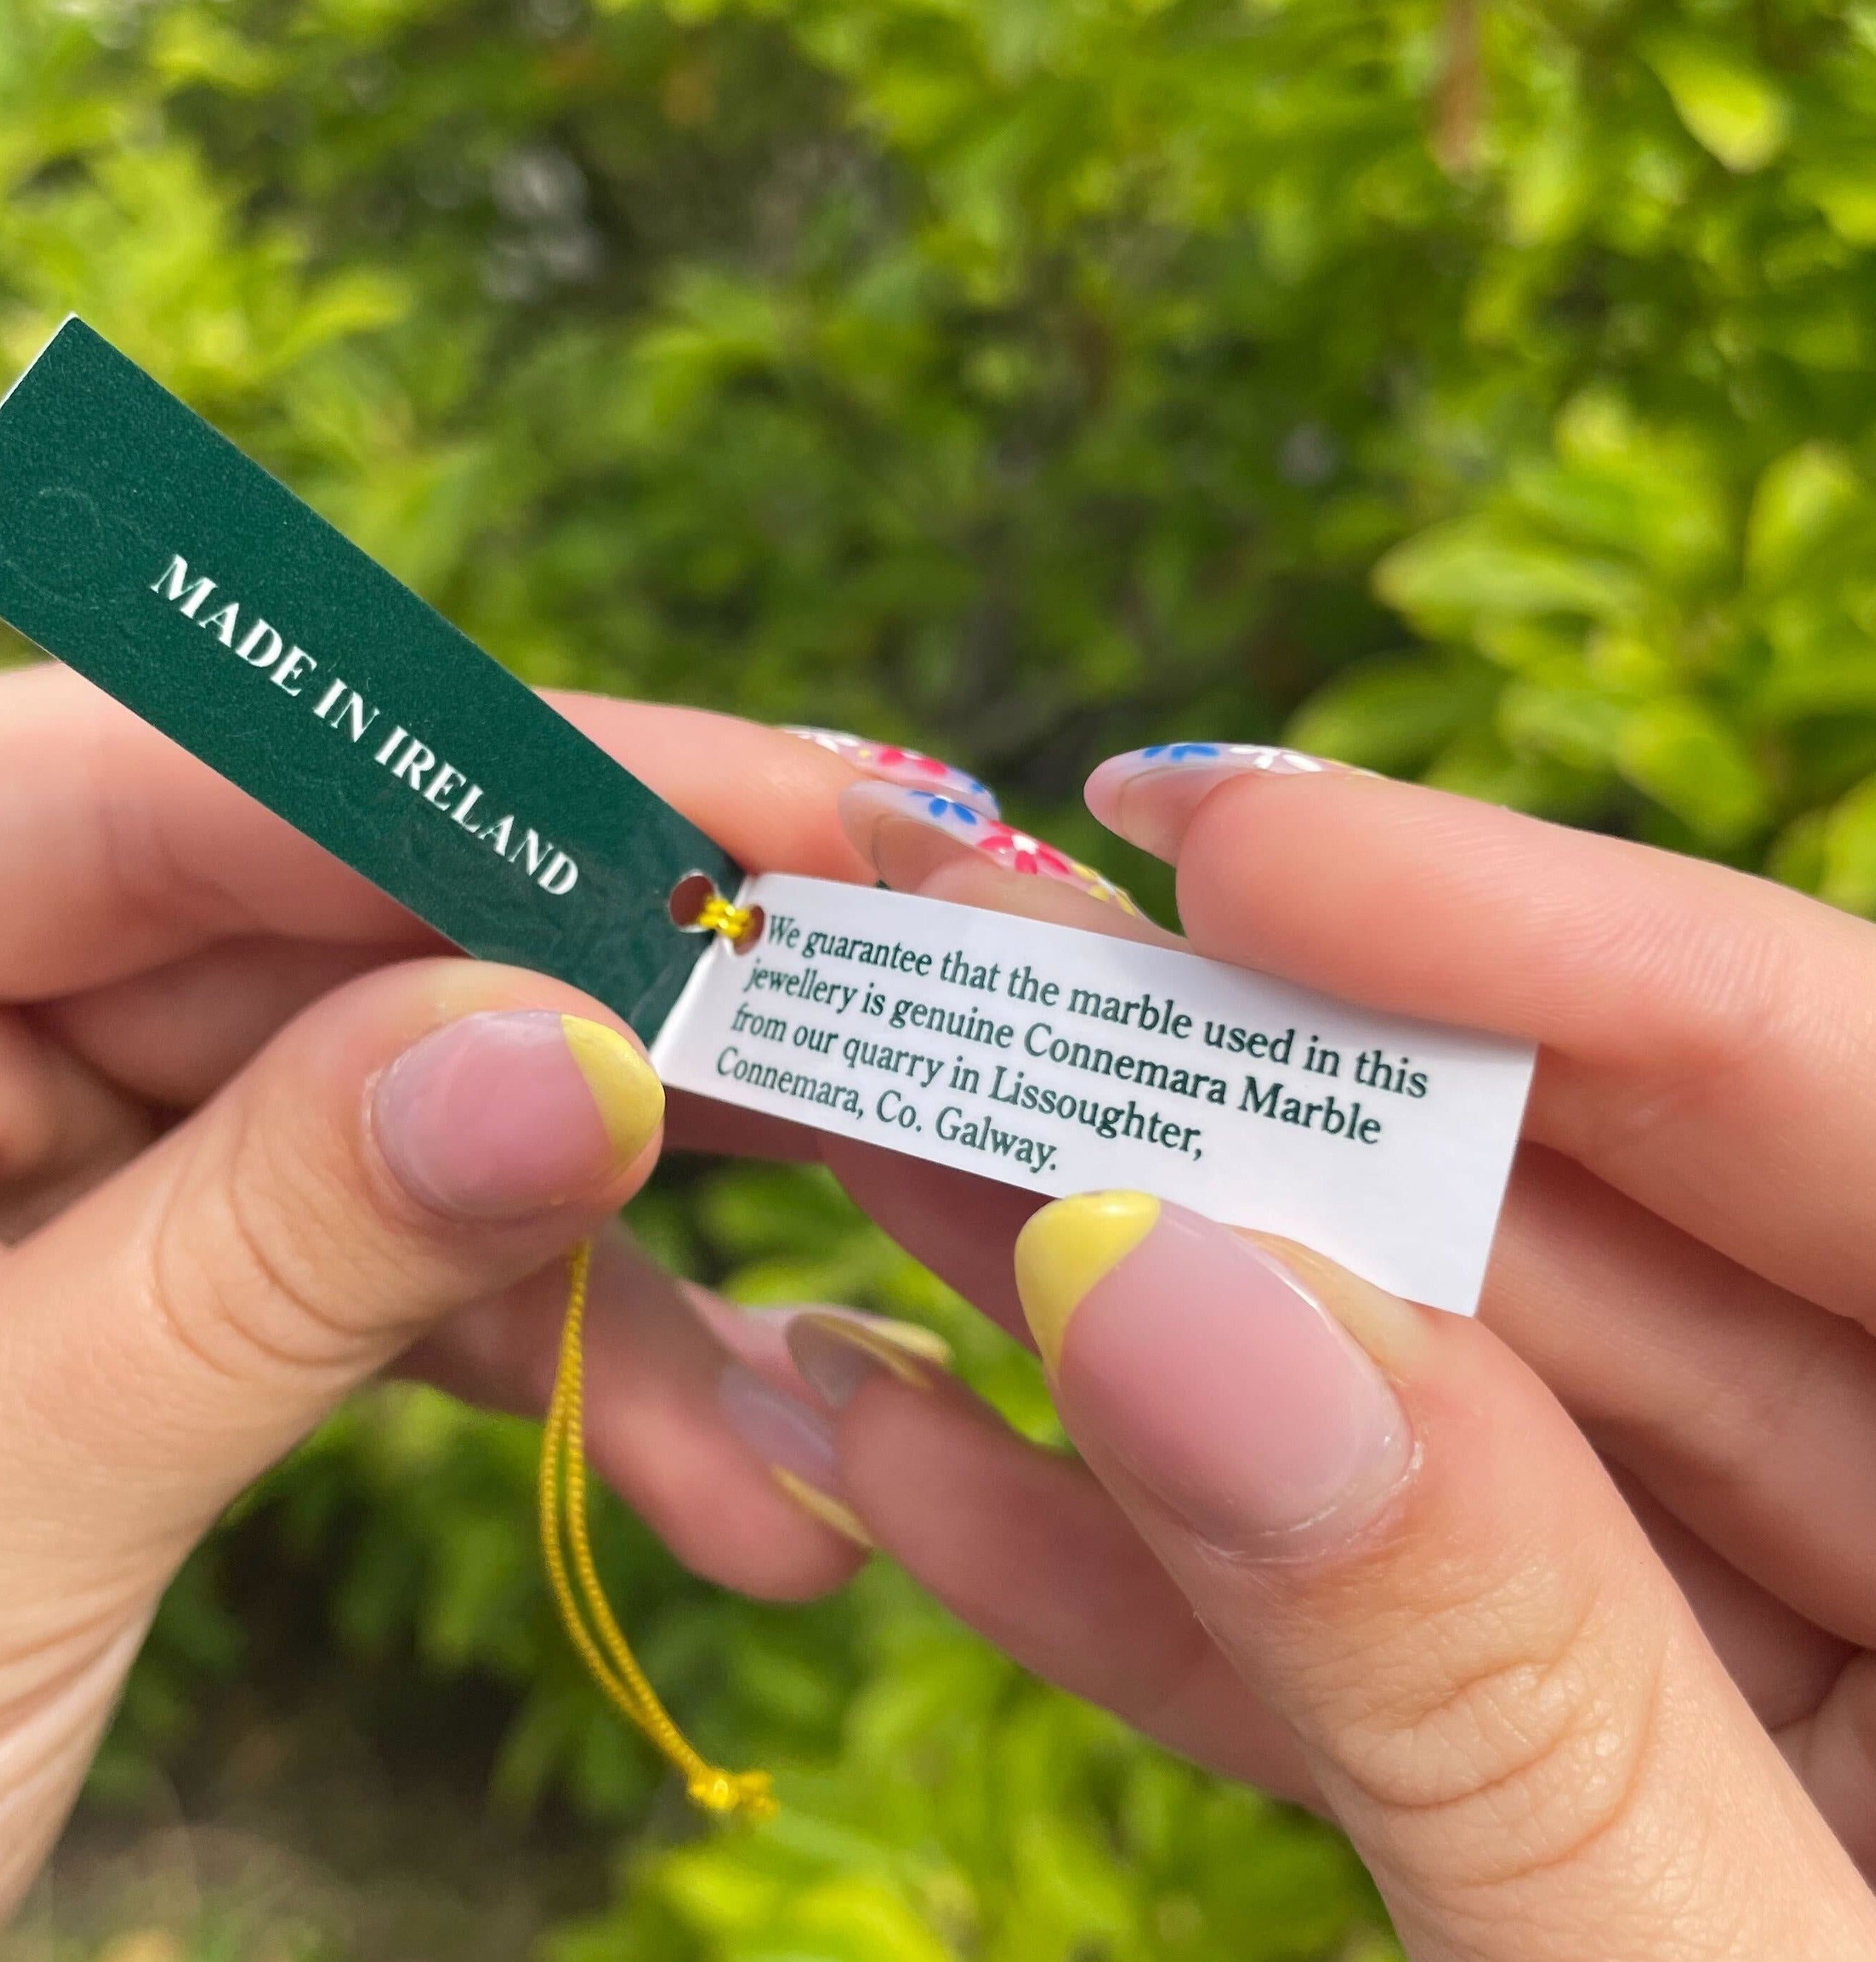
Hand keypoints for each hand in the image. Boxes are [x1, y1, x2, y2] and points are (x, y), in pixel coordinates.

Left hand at [0, 666, 886, 1961]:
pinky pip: (370, 1263)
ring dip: (622, 1241)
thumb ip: (273, 1252)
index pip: (175, 779)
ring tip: (857, 1310)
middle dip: (620, 1012)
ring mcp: (28, 1131)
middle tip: (894, 1026)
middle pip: (331, 924)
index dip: (510, 782)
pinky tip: (730, 1480)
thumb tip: (586, 1056)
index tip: (793, 810)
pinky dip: (545, 1364)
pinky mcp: (130, 1269)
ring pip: (389, 1103)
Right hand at [721, 758, 1875, 1955]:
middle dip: (1247, 1117)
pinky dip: (1154, 1580)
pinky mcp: (1601, 1818)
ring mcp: (1786, 1691)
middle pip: (1590, 1245)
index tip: (1214, 830)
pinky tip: (910, 1462)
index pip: (1844, 1096)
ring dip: (1137, 1313)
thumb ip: (1478, 1665)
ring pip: (1439, 1428)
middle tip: (960, 975)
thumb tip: (1153, 1276)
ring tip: (870, 1161)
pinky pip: (1381, 1651)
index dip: (1528, 933)